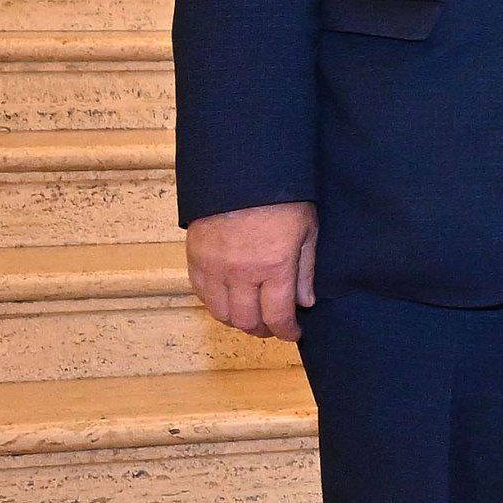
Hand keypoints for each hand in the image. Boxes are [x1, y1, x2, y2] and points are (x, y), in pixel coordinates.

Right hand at [187, 202, 318, 339]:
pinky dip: (215, 302)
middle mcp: (242, 273)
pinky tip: (228, 299)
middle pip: (246, 321)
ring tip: (251, 315)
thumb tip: (304, 303)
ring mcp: (215, 267)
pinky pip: (200, 293)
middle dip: (263, 330)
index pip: (277, 317)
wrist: (242, 170)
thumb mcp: (307, 230)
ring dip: (237, 320)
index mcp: (275, 267)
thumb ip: (305, 270)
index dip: (287, 332)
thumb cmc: (283, 197)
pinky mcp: (195, 257)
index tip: (293, 333)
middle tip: (273, 327)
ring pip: (220, 313)